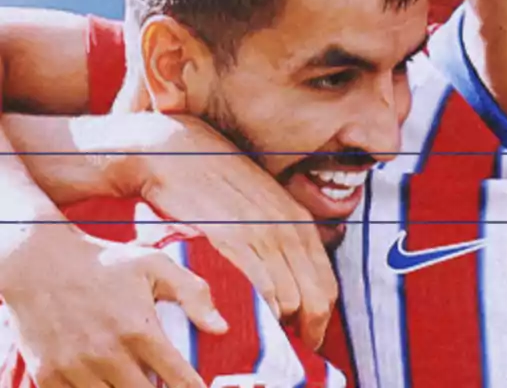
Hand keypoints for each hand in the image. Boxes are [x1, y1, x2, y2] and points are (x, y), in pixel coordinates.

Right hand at [0, 225, 225, 387]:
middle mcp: (107, 354)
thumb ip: (193, 294)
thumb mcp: (155, 265)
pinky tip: (106, 381)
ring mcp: (76, 368)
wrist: (40, 265)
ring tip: (137, 379)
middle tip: (167, 383)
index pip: (177, 376)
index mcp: (138, 329)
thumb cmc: (104, 264)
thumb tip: (221, 328)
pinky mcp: (49, 376)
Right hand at [112, 113, 337, 348]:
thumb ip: (278, 236)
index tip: (310, 340)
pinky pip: (259, 286)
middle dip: (309, 330)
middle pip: (317, 297)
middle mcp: (290, 228)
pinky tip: (251, 326)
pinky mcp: (233, 239)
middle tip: (293, 354)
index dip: (321, 319)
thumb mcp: (261, 206)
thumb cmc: (216, 183)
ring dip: (282, 327)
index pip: (327, 283)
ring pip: (291, 297)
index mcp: (300, 221)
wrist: (178, 153)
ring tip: (268, 347)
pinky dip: (260, 311)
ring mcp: (264, 233)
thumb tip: (287, 276)